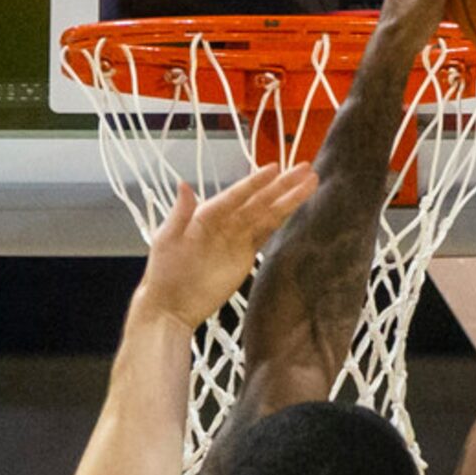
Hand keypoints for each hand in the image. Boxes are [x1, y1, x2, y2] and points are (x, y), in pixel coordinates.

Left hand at [137, 163, 318, 330]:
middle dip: (282, 186)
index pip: (235, 196)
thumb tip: (184, 186)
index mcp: (206, 215)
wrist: (172, 305)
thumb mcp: (166, 240)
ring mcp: (237, 238)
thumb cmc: (164, 271)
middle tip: (305, 169)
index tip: (274, 169)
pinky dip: (280, 220)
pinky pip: (265, 234)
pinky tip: (294, 207)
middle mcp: (225, 222)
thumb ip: (179, 214)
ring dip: (288, 200)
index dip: (254, 184)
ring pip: (267, 215)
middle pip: (258, 202)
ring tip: (310, 183)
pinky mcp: (245, 255)